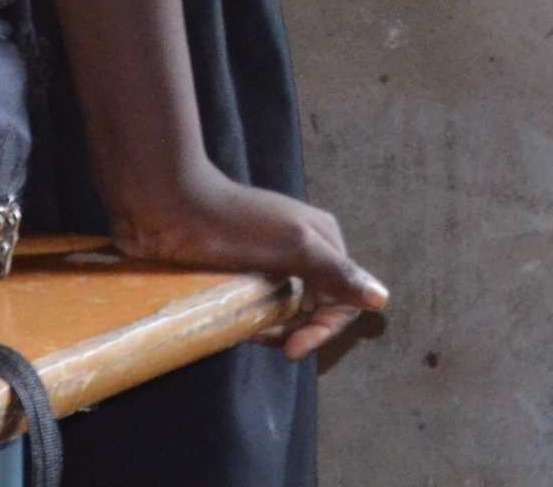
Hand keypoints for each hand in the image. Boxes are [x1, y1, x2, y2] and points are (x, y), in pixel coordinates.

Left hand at [109, 171, 389, 362]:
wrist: (170, 205)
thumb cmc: (236, 223)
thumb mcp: (294, 246)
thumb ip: (337, 273)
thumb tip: (382, 299)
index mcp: (324, 238)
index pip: (344, 297)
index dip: (325, 327)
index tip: (294, 348)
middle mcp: (303, 249)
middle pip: (317, 305)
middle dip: (298, 328)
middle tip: (267, 340)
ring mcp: (271, 260)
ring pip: (288, 308)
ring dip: (274, 326)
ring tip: (249, 331)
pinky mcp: (241, 269)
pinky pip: (260, 303)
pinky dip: (255, 318)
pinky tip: (239, 323)